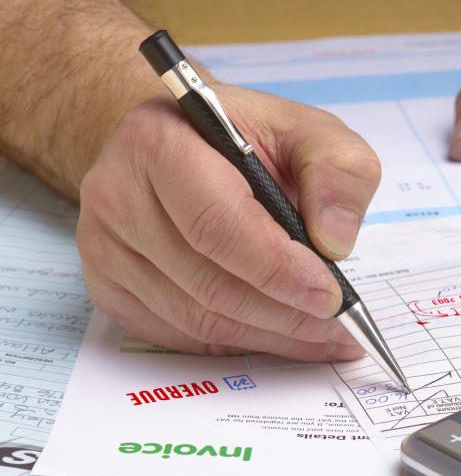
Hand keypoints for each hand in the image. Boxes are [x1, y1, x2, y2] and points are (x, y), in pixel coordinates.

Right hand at [77, 85, 380, 358]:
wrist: (184, 147)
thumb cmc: (248, 140)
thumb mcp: (308, 131)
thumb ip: (338, 171)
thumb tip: (335, 241)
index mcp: (160, 143)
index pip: (216, 224)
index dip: (278, 269)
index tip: (330, 295)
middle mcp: (117, 195)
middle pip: (209, 283)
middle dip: (286, 314)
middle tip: (340, 327)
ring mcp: (104, 248)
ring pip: (198, 320)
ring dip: (270, 337)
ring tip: (325, 337)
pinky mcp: (111, 288)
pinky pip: (182, 336)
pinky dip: (241, 344)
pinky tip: (283, 336)